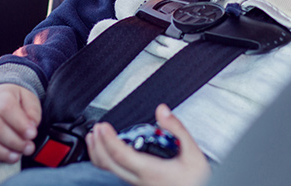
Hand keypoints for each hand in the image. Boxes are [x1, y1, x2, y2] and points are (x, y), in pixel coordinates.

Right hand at [0, 84, 40, 162]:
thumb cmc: (14, 101)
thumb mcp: (28, 100)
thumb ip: (32, 111)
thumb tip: (32, 125)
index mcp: (0, 95)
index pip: (6, 108)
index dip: (20, 123)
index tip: (32, 134)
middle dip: (13, 141)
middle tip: (28, 148)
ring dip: (1, 151)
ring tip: (17, 156)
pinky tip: (4, 157)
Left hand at [86, 104, 210, 185]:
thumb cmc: (196, 181)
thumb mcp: (193, 152)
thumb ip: (177, 129)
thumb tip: (162, 111)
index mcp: (151, 171)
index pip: (122, 155)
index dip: (109, 139)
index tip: (103, 126)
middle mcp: (139, 179)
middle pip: (108, 164)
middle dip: (98, 143)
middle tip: (97, 127)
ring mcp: (137, 183)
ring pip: (109, 170)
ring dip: (98, 152)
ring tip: (94, 137)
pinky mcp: (138, 183)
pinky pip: (115, 172)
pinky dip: (105, 159)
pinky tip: (106, 150)